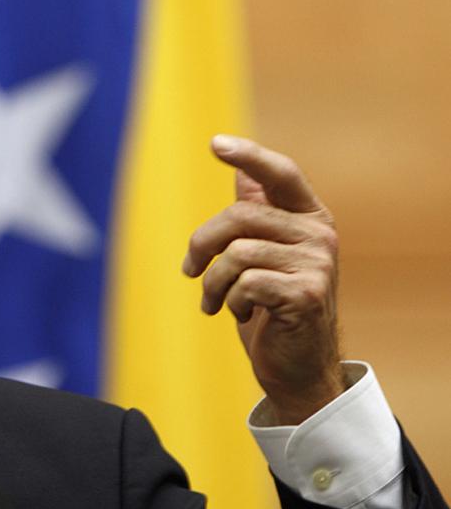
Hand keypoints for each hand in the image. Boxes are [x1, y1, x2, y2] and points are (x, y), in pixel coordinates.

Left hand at [183, 136, 345, 424]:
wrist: (295, 366)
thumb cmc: (271, 306)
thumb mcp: (260, 255)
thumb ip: (255, 213)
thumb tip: (238, 169)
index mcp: (308, 217)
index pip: (280, 174)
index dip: (249, 155)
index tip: (215, 143)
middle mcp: (319, 234)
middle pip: (239, 216)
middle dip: (202, 244)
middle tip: (189, 270)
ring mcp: (317, 264)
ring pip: (236, 253)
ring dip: (213, 283)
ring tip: (215, 301)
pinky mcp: (305, 293)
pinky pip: (245, 283)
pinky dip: (231, 302)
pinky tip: (242, 314)